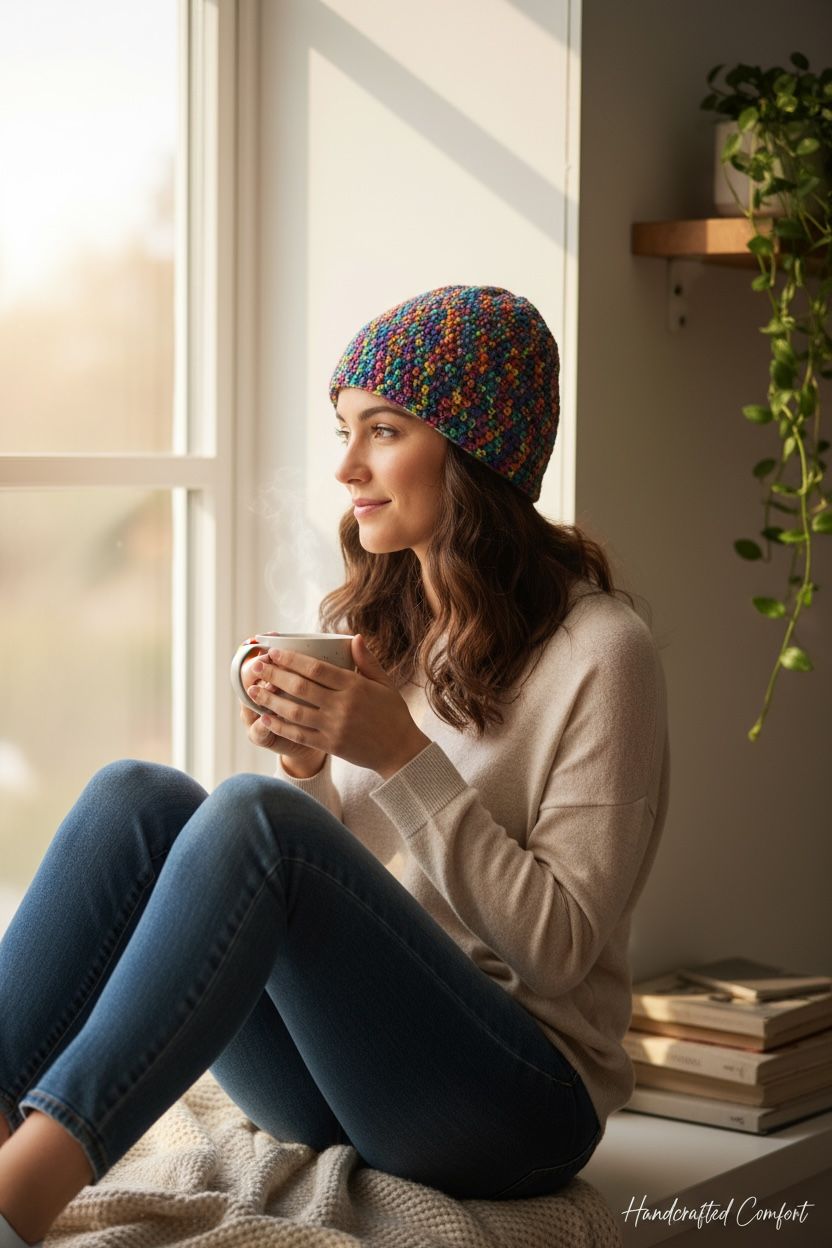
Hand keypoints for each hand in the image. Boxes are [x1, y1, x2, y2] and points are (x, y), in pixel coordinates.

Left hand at [245, 634, 430, 778]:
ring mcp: (334, 727)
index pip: (316, 668)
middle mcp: (342, 705)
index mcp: (355, 686)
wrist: (400, 751)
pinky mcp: (330, 745)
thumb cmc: (393, 714)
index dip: (291, 659)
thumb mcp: (384, 683)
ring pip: (295, 712)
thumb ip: (367, 661)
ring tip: (252, 690)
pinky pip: (299, 734)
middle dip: (274, 675)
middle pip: (300, 687)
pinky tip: (266, 717)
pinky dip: (280, 726)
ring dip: (270, 699)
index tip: (273, 651)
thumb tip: (354, 637)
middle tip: (255, 666)